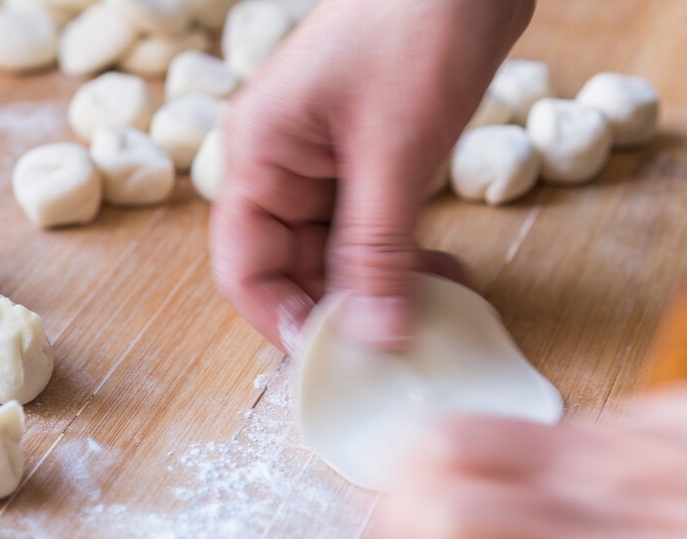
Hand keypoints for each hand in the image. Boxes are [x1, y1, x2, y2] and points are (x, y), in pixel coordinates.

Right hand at [211, 0, 533, 351]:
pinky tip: (443, 276)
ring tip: (432, 312)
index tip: (332, 357)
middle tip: (394, 343)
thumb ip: (377, 249)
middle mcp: (282, 164)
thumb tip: (374, 334)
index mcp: (259, 155)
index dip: (280, 317)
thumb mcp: (395, 150)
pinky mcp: (368, 158)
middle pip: (289, 267)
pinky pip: (372, 230)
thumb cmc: (416, 23)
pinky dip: (403, 258)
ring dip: (379, 288)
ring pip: (335, 254)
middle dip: (339, 309)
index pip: (243, 266)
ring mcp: (325, 162)